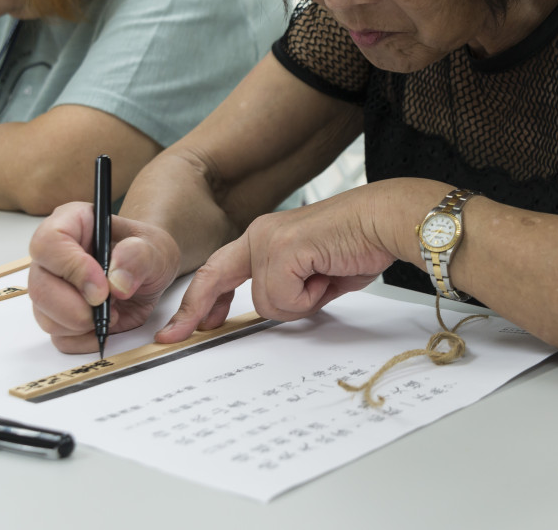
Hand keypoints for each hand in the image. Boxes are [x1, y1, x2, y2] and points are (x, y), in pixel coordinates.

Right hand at [28, 202, 183, 353]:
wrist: (150, 271)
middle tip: (109, 308)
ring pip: (46, 317)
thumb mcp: (153, 246)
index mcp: (70, 224)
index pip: (48, 244)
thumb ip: (137, 256)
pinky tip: (107, 325)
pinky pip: (60, 338)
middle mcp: (52, 257)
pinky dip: (86, 340)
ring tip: (113, 310)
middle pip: (40, 288)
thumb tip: (116, 283)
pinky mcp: (59, 316)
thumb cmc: (145, 251)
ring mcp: (51, 288)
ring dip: (83, 324)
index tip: (102, 288)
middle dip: (76, 308)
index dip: (72, 268)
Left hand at [156, 189, 400, 344]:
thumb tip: (284, 307)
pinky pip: (283, 298)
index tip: (184, 326)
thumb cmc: (359, 244)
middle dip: (194, 310)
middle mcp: (260, 235)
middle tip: (174, 337)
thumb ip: (292, 288)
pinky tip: (327, 275)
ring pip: (265, 302)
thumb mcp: (315, 274)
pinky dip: (310, 297)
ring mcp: (268, 240)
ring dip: (300, 302)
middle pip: (216, 278)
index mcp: (265, 238)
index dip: (199, 299)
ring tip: (325, 279)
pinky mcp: (281, 249)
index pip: (220, 270)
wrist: (384, 221)